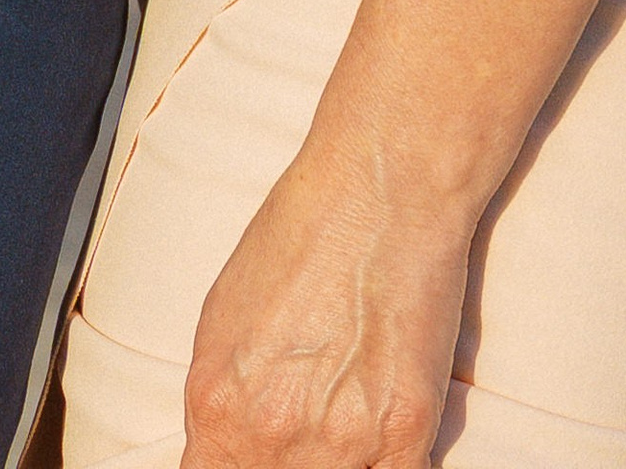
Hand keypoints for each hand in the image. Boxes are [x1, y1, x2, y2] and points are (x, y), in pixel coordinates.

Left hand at [181, 154, 470, 468]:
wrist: (384, 186)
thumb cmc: (306, 232)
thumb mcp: (222, 318)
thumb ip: (219, 402)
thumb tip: (225, 449)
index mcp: (218, 409)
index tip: (253, 457)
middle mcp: (274, 436)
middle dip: (289, 464)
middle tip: (308, 420)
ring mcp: (343, 441)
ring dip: (339, 463)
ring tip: (346, 417)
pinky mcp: (407, 430)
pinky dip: (386, 466)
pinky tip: (384, 436)